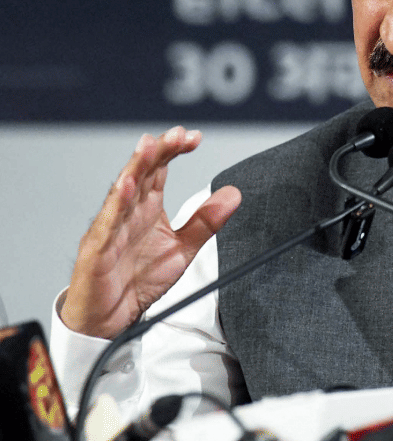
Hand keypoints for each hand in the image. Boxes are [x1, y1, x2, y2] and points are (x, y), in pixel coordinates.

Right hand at [60, 126, 240, 338]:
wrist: (110, 319)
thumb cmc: (138, 280)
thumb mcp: (182, 248)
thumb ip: (206, 221)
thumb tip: (234, 193)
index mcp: (147, 206)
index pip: (159, 169)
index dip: (174, 150)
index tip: (195, 137)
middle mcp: (128, 211)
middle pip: (141, 172)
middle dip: (158, 150)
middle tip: (177, 133)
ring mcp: (110, 227)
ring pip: (122, 191)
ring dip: (135, 167)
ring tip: (148, 146)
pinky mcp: (97, 249)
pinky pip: (107, 224)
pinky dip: (117, 205)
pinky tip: (126, 187)